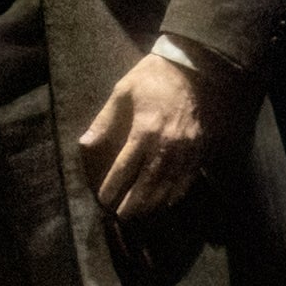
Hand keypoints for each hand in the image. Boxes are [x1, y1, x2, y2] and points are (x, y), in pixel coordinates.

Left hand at [73, 46, 221, 222]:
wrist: (196, 67)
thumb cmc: (154, 77)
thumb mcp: (123, 92)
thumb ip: (104, 121)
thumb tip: (85, 144)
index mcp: (144, 131)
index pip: (124, 169)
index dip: (112, 188)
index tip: (103, 200)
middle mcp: (166, 145)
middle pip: (147, 186)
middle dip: (133, 205)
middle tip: (121, 218)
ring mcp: (187, 150)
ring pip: (169, 188)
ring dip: (153, 205)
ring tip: (140, 216)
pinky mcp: (201, 150)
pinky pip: (188, 180)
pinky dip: (176, 195)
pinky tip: (166, 203)